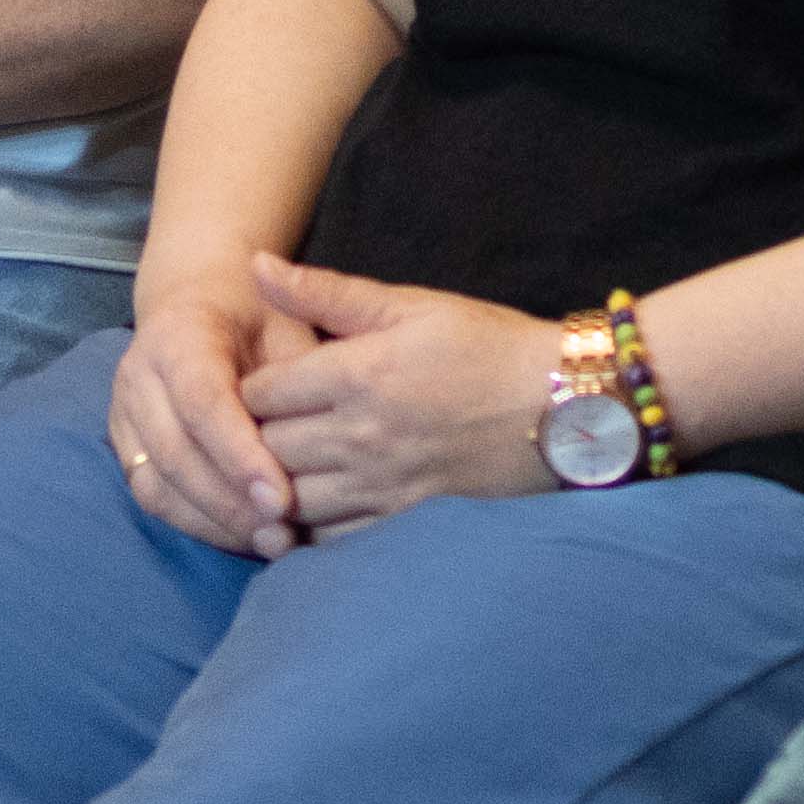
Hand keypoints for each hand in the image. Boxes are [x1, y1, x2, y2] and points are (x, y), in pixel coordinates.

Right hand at [108, 254, 307, 559]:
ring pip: (156, 483)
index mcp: (178, 333)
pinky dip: (197, 523)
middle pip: (174, 452)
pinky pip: (152, 496)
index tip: (282, 498)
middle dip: (229, 501)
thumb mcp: (292, 318)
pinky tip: (243, 536)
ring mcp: (124, 412)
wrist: (203, 297)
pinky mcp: (124, 445)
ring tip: (270, 541)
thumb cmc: (261, 313)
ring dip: (213, 521)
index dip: (239, 454)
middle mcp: (138, 374)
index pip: (201, 402)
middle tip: (282, 532)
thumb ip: (302, 370)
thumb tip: (326, 432)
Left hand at [238, 256, 573, 536]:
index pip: (258, 393)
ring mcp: (380, 483)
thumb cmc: (484, 345)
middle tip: (254, 426)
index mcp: (356, 373)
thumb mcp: (409, 305)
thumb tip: (257, 265)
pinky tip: (306, 506)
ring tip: (274, 466)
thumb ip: (326, 292)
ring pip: (289, 498)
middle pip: (263, 448)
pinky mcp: (400, 517)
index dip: (244, 386)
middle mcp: (360, 435)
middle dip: (249, 438)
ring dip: (271, 484)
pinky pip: (329, 538)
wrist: (559, 404)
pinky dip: (307, 525)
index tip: (256, 381)